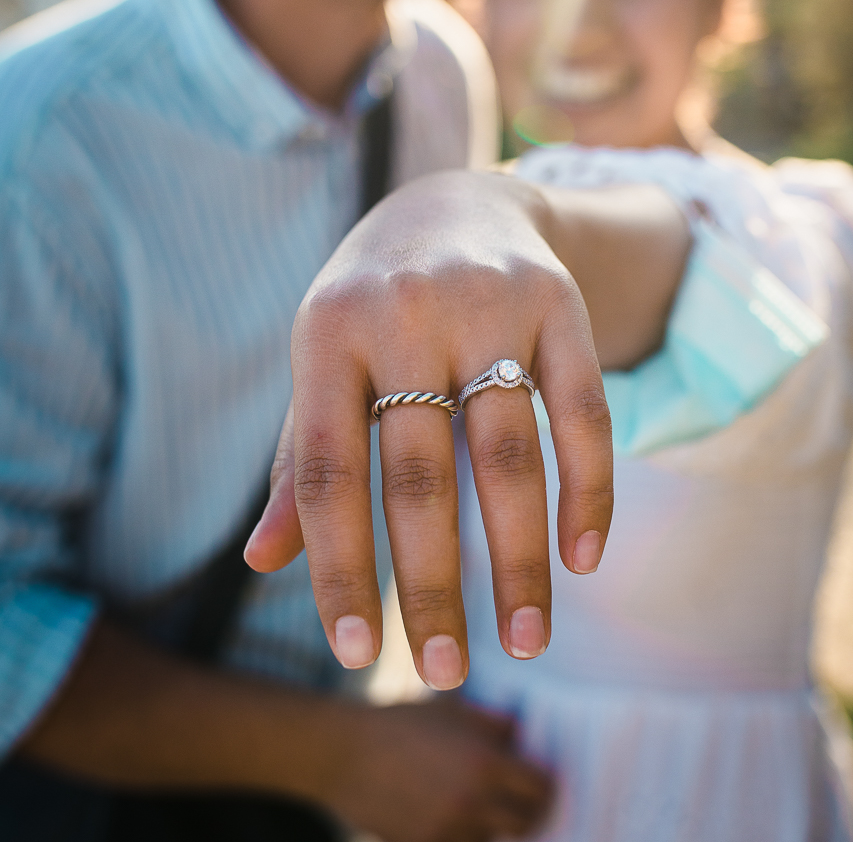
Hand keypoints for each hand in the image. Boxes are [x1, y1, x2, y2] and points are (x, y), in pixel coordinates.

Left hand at [246, 170, 612, 687]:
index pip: (326, 470)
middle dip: (433, 584)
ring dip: (522, 560)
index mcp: (328, 332)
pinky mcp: (558, 302)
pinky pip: (583, 412)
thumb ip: (300, 457)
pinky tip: (583, 557)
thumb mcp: (323, 361)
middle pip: (420, 474)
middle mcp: (404, 314)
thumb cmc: (370, 304)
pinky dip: (589, 491)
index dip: (340, 565)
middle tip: (441, 671)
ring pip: (508, 454)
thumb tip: (261, 561)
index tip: (357, 651)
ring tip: (528, 643)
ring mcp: (488, 303)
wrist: (453, 201)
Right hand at [327, 701, 553, 841]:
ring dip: (495, 825)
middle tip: (523, 801)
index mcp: (485, 761)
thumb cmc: (401, 724)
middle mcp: (474, 800)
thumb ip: (495, 723)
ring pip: (495, 838)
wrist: (346, 755)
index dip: (547, 785)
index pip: (542, 787)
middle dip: (530, 811)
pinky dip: (465, 834)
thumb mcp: (452, 710)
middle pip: (527, 822)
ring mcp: (451, 829)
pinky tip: (452, 813)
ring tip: (481, 803)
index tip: (543, 782)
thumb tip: (524, 737)